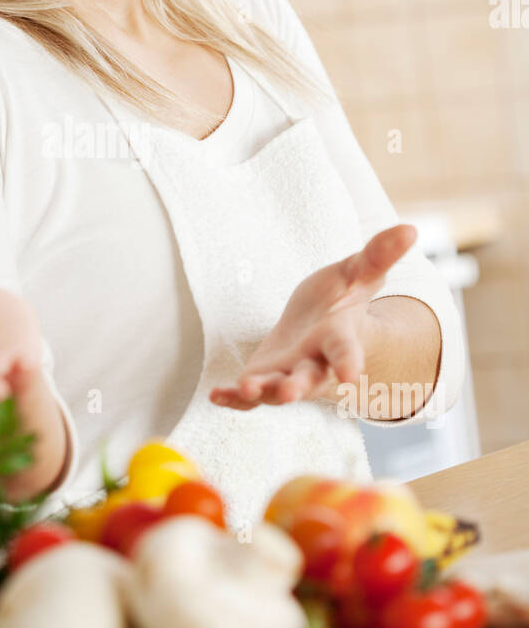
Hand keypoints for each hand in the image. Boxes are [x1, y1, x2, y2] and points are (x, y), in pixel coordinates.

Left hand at [209, 224, 417, 410]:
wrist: (319, 325)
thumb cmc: (340, 300)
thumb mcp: (357, 273)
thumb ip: (378, 255)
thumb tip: (410, 229)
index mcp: (339, 338)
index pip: (344, 350)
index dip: (347, 361)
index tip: (350, 375)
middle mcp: (315, 363)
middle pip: (308, 378)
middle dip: (297, 386)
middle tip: (289, 393)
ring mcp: (288, 375)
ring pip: (275, 390)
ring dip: (261, 392)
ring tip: (245, 388)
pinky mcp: (265, 379)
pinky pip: (249, 396)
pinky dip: (234, 399)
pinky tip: (216, 396)